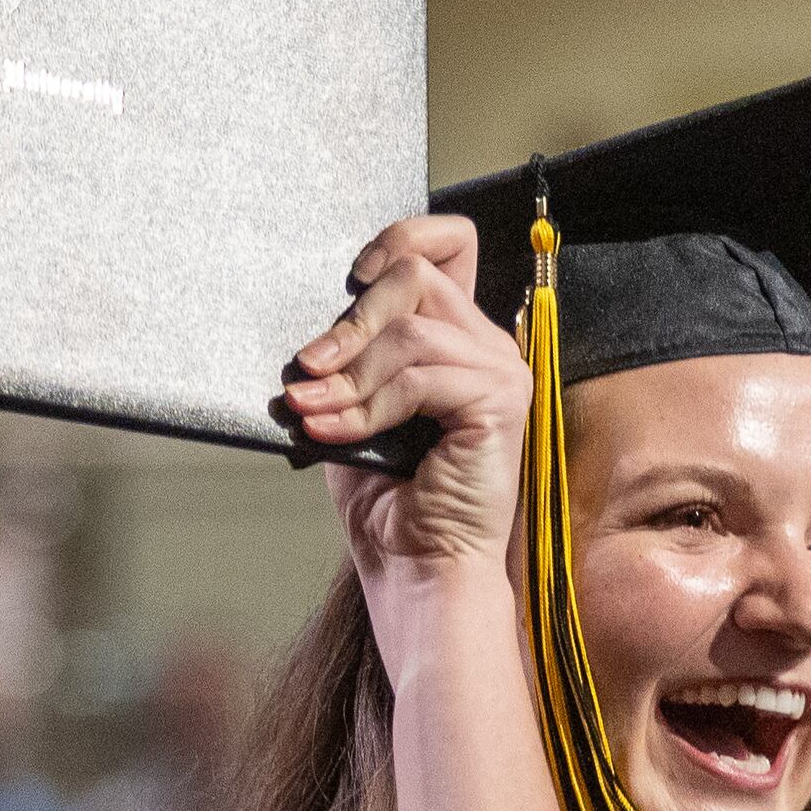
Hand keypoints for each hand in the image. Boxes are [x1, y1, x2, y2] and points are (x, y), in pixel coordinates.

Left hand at [284, 215, 529, 593]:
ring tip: (312, 412)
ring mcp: (502, 372)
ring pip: (410, 330)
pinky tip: (333, 431)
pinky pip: (419, 377)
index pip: (451, 244)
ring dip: (348, 375)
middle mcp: (489, 347)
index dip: (399, 238)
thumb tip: (311, 336)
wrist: (419, 571)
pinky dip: (366, 405)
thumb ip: (350, 361)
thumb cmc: (390, 506)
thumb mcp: (355, 413)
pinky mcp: (500, 403)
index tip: (350, 280)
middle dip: (349, 322)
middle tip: (308, 371)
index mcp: (460, 341)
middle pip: (416, 275)